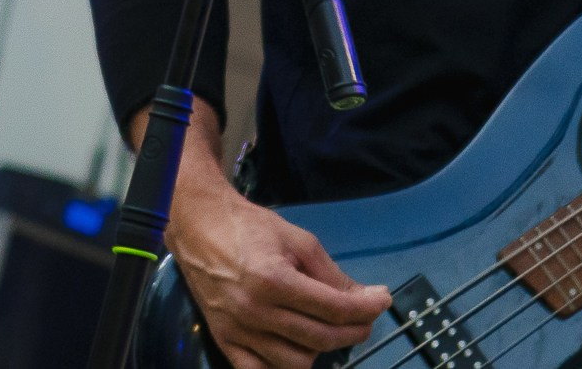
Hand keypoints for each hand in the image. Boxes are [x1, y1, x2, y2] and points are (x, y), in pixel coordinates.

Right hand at [170, 162, 388, 368]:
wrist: (199, 227)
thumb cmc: (250, 227)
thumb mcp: (297, 239)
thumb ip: (331, 273)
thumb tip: (363, 298)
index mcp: (273, 280)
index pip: (334, 308)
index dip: (367, 307)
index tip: (382, 300)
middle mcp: (255, 311)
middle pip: (321, 338)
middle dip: (354, 330)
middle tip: (364, 317)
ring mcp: (238, 331)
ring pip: (296, 363)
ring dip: (321, 350)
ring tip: (328, 330)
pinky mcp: (224, 342)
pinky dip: (284, 367)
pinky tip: (298, 350)